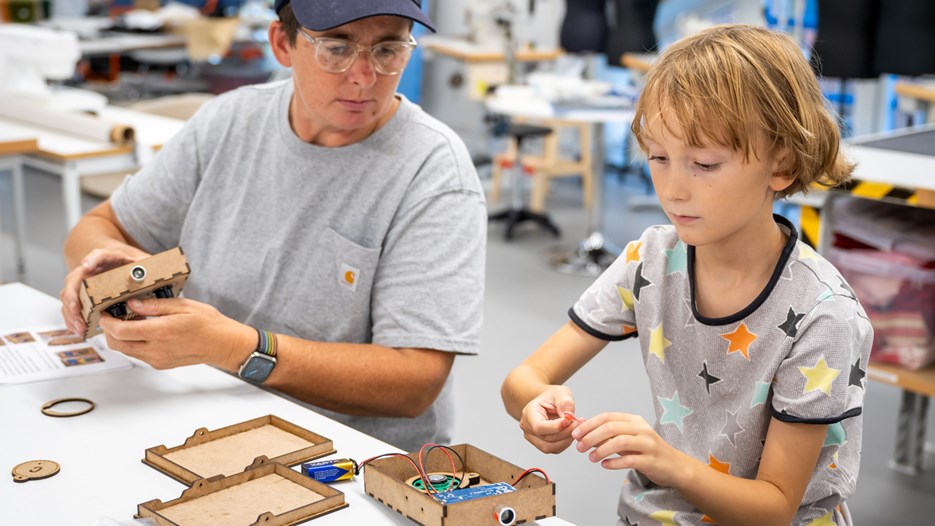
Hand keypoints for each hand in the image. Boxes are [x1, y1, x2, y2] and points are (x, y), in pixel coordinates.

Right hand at [60, 245, 150, 336]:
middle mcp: (90, 268)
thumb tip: (142, 276)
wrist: (119, 259)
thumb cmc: (130, 261)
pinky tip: (79, 329)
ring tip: (80, 326)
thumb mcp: (142, 262)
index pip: (97, 255)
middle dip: (73, 295)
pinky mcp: (81, 293)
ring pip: (68, 294)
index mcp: (107, 257)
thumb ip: (145, 267)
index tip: (86, 268)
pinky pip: (71, 305)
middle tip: (77, 309)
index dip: (90, 261)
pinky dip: (73, 318)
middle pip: (75, 279)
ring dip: (71, 311)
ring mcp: (82, 281)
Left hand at [98, 297, 254, 370]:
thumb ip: (155, 305)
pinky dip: (134, 343)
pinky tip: (143, 331)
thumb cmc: (208, 323)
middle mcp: (156, 349)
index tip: (105, 313)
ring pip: (127, 351)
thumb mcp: (183, 306)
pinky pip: (139, 355)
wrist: (223, 344)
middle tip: (112, 317)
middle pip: (118, 345)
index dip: (108, 322)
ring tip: (129, 322)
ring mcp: (158, 359)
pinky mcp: (161, 364)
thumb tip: (132, 302)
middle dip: (109, 331)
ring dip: (121, 338)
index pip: (122, 331)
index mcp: (161, 332)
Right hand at [519, 385, 580, 453]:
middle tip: (578, 423)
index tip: (570, 421)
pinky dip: (565, 443)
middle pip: (546, 439)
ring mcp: (533, 438)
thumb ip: (565, 402)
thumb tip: (568, 417)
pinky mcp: (541, 444)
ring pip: (550, 447)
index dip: (556, 427)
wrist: (549, 401)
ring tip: (576, 427)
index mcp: (529, 413)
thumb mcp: (560, 392)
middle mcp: (527, 427)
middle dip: (565, 433)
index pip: (539, 427)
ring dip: (566, 440)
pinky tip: (571, 432)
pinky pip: (554, 449)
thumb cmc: (553, 396)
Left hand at [571, 412, 690, 487]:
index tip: (575, 434)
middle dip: (591, 437)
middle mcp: (642, 429)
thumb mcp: (627, 438)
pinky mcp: (651, 460)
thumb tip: (582, 427)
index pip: (607, 417)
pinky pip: (630, 460)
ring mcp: (648, 444)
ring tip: (590, 458)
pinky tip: (605, 465)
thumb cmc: (646, 451)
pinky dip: (614, 462)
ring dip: (601, 450)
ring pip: (620, 442)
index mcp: (634, 420)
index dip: (589, 424)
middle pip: (611, 428)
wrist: (674, 466)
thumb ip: (607, 433)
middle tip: (579, 448)